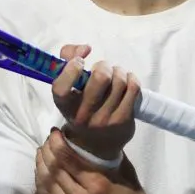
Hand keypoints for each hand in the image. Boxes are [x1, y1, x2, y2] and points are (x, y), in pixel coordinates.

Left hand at [34, 129, 182, 193]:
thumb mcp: (127, 176)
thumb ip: (110, 160)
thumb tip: (96, 141)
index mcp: (98, 187)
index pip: (68, 161)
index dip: (58, 144)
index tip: (55, 132)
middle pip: (55, 172)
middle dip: (47, 152)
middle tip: (47, 141)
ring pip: (48, 187)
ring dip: (41, 167)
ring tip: (41, 153)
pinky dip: (43, 185)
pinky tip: (42, 174)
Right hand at [52, 44, 140, 159]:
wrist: (97, 145)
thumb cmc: (82, 107)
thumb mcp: (70, 90)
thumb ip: (67, 61)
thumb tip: (84, 48)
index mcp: (65, 107)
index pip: (61, 88)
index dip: (71, 69)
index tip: (80, 61)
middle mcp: (83, 116)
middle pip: (100, 77)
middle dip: (104, 66)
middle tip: (102, 70)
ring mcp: (105, 119)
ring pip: (119, 81)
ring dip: (118, 71)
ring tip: (115, 76)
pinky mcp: (123, 120)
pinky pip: (133, 88)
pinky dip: (131, 79)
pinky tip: (127, 82)